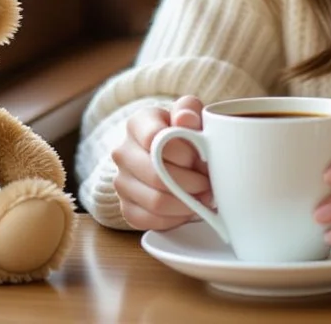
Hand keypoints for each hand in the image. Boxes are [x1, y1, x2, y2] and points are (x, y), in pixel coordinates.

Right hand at [111, 96, 211, 230]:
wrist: (169, 153)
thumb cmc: (184, 131)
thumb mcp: (190, 112)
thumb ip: (189, 110)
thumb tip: (184, 119)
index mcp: (137, 124)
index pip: (155, 139)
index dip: (184, 152)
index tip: (202, 157)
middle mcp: (123, 152)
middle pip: (156, 175)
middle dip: (191, 182)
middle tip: (209, 183)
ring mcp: (121, 181)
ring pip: (156, 201)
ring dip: (186, 203)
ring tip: (204, 197)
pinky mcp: (126, 207)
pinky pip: (150, 220)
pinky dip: (175, 219)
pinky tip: (188, 208)